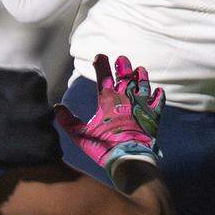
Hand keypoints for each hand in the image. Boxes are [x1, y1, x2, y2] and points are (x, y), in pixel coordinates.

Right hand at [54, 55, 165, 192]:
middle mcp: (126, 99)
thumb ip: (68, 121)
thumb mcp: (80, 135)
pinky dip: (158, 96)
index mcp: (108, 101)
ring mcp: (141, 107)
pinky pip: (158, 102)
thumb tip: (57, 107)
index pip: (103, 77)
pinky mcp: (153, 117)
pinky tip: (158, 92)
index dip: (101, 65)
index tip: (99, 55)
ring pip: (143, 85)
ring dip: (141, 77)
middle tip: (122, 59)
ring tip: (141, 70)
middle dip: (123, 66)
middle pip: (126, 76)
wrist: (129, 159)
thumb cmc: (103, 147)